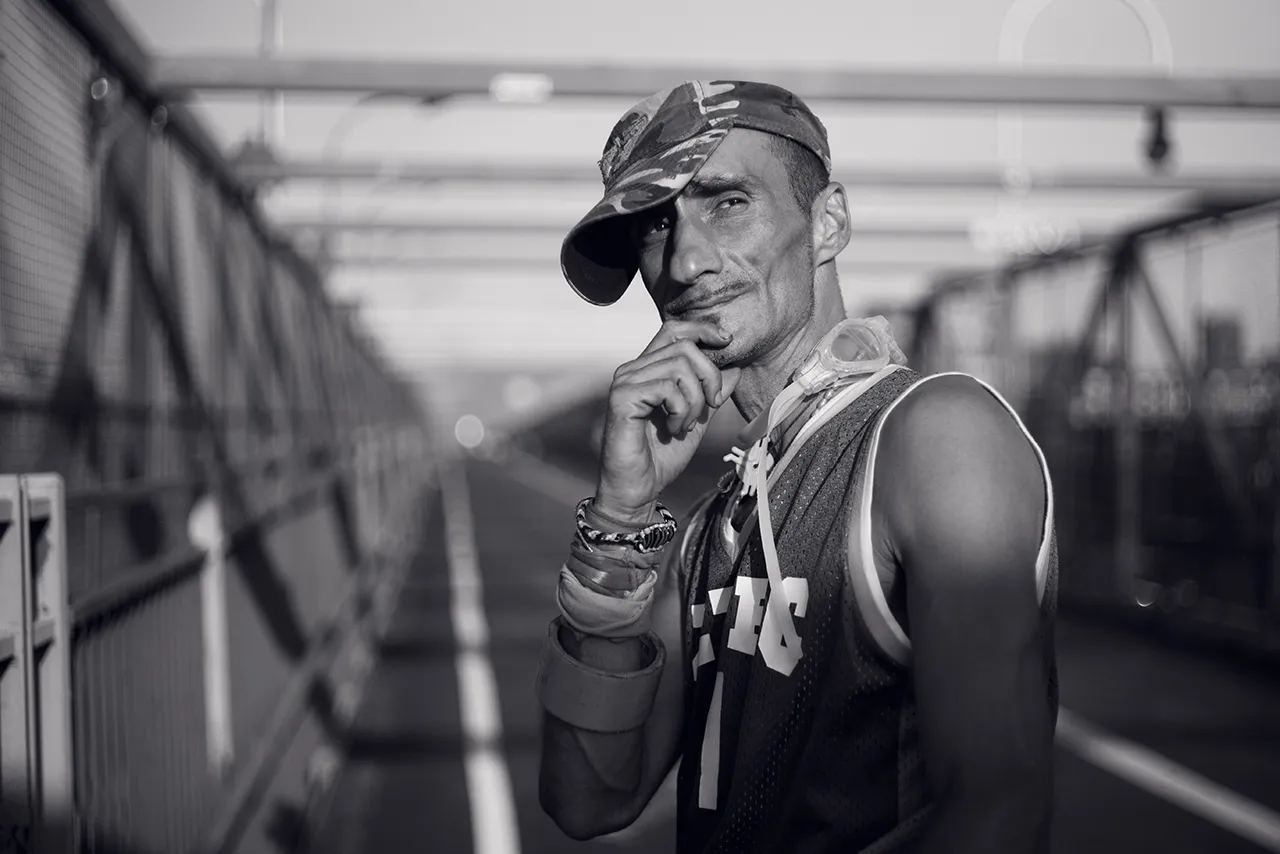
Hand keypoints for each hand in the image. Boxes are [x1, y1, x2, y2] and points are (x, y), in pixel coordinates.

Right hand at [595, 320, 741, 523]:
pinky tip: (674, 430)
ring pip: (678, 367)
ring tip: (686, 424)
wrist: (639, 488)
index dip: (702, 329)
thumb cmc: (662, 456)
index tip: (727, 342)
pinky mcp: (622, 398)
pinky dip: (681, 411)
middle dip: (709, 377)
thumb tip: (735, 367)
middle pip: (684, 347)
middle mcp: (633, 369)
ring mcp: (625, 382)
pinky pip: (666, 388)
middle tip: (711, 406)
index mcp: (649, 370)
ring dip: (695, 400)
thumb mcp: (698, 418)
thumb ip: (712, 392)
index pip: (674, 330)